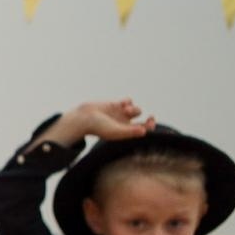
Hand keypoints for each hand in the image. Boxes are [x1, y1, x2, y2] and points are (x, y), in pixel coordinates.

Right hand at [40, 99, 154, 147]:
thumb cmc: (98, 128)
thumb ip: (130, 132)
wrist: (83, 117)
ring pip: (137, 110)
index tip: (151, 122)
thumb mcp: (115, 132)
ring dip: (134, 109)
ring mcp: (121, 114)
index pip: (143, 131)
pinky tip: (122, 104)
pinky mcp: (115, 105)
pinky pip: (129, 101)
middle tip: (151, 117)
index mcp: (125, 133)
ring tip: (125, 109)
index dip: (150, 127)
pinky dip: (128, 101)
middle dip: (149, 120)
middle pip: (144, 122)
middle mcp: (125, 124)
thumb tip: (144, 132)